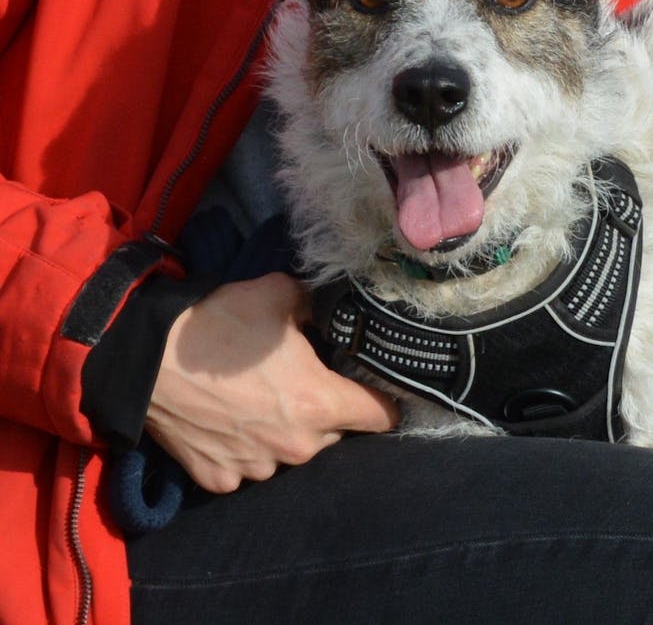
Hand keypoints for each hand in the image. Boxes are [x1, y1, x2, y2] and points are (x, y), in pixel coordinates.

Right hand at [145, 273, 399, 492]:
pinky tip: (225, 425)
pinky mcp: (219, 479)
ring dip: (281, 435)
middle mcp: (297, 445)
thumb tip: (326, 318)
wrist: (146, 357)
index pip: (381, 417)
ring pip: (288, 454)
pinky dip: (240, 452)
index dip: (383, 403)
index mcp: (321, 403)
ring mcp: (256, 467)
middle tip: (296, 388)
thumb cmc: (220, 322)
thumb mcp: (282, 295)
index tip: (375, 394)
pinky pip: (244, 469)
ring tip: (254, 405)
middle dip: (323, 415)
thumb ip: (317, 310)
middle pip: (333, 435)